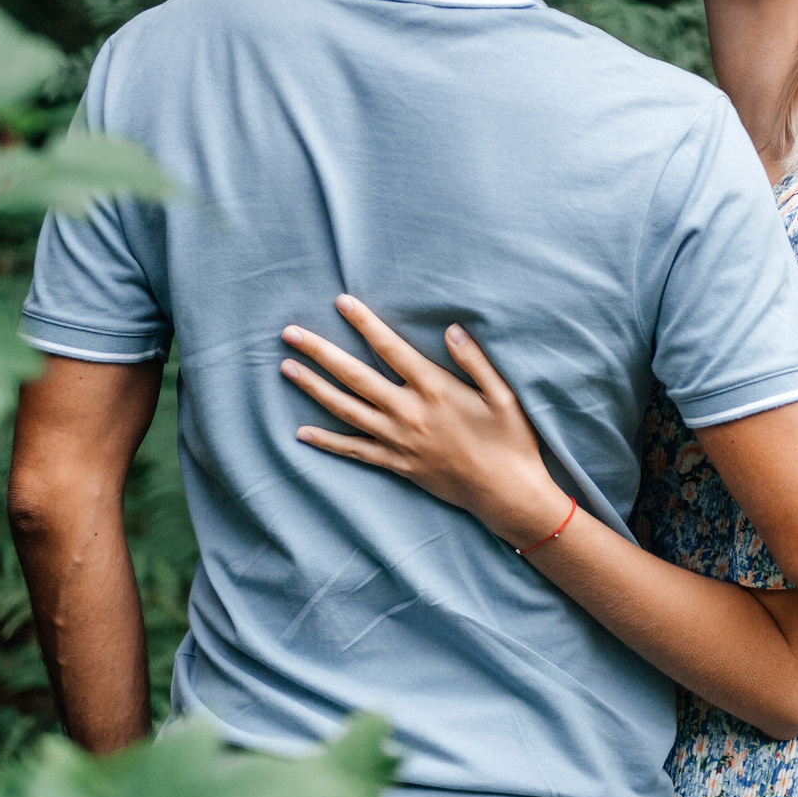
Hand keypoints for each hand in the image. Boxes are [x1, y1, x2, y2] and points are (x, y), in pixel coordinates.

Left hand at [279, 297, 565, 546]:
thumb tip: (450, 329)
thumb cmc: (511, 441)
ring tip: (286, 368)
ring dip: (313, 388)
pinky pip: (353, 450)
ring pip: (345, 409)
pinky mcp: (396, 464)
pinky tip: (301, 432)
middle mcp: (408, 412)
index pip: (390, 348)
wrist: (506, 495)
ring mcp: (398, 440)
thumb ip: (475, 360)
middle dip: (319, 352)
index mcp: (434, 389)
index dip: (364, 323)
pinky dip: (326, 441)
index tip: (341, 301)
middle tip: (290, 333)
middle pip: (354, 376)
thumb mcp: (504, 395)